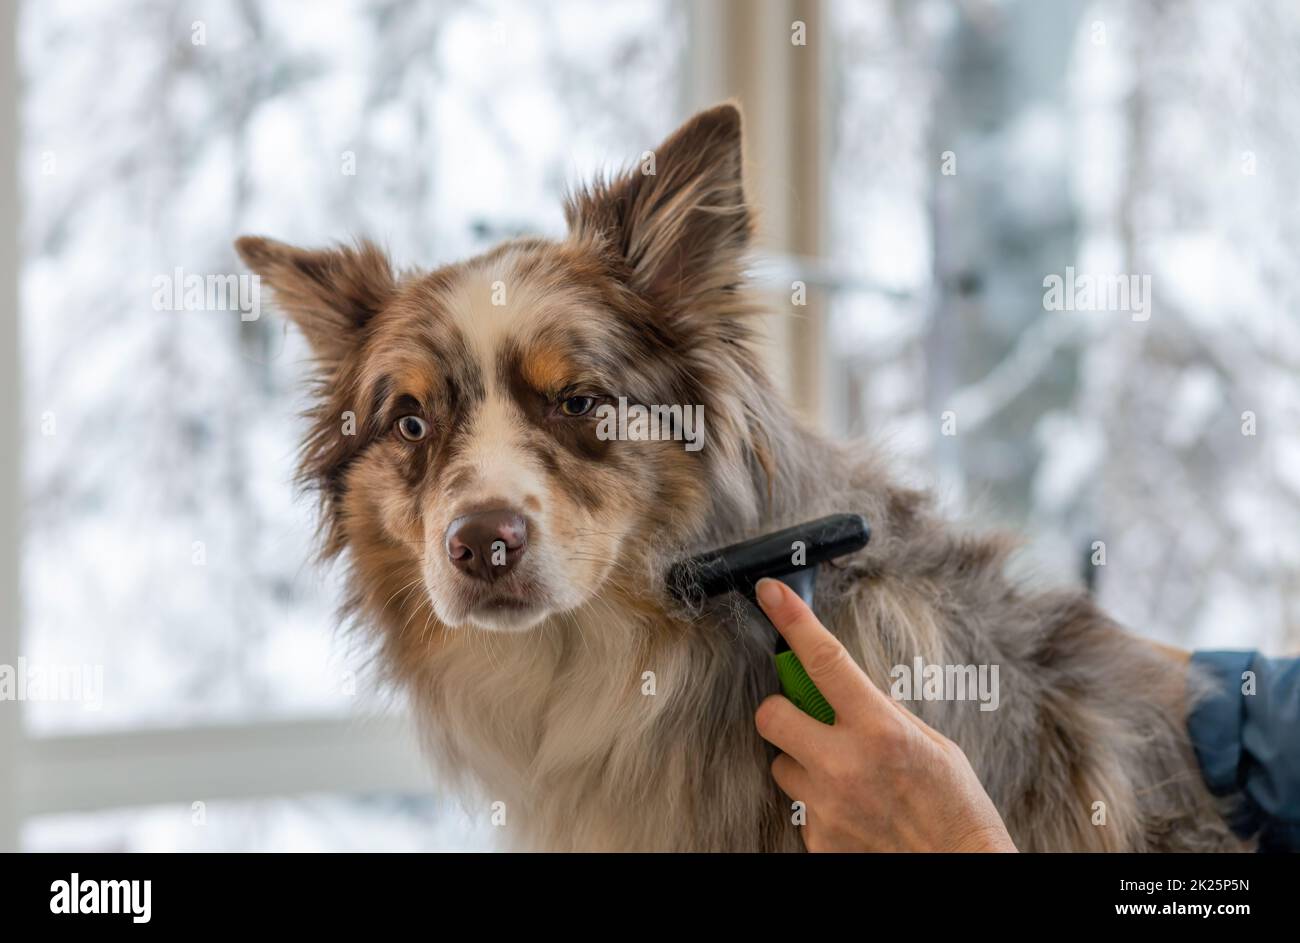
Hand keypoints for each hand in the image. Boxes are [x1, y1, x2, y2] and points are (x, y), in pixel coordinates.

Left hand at [753, 577, 1016, 852]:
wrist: (958, 870)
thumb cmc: (953, 805)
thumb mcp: (928, 744)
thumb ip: (879, 713)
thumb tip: (838, 687)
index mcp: (880, 730)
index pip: (824, 661)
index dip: (792, 621)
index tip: (770, 594)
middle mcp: (845, 765)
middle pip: (771, 714)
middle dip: (783, 711)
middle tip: (807, 719)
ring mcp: (826, 805)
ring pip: (781, 764)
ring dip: (803, 764)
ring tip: (847, 779)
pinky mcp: (817, 838)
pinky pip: (798, 806)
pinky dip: (819, 803)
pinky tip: (854, 809)